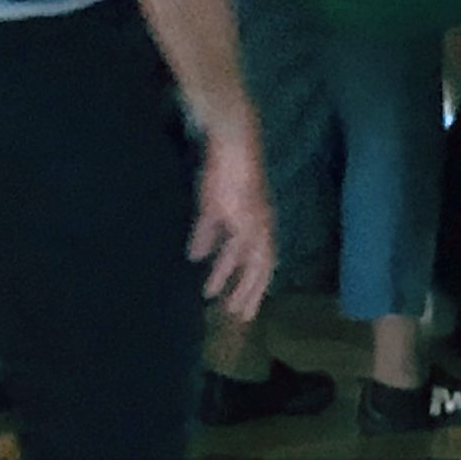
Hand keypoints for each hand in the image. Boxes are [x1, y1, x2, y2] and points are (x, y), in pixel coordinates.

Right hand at [191, 123, 274, 320]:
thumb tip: (197, 256)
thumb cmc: (225, 172)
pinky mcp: (245, 216)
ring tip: (228, 308)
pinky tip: (213, 280)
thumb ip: (208, 233)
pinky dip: (226, 267)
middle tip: (239, 317)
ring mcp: (256, 221)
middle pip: (263, 266)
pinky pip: (239, 248)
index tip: (243, 306)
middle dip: (252, 292)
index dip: (254, 283)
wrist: (232, 144)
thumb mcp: (214, 208)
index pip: (262, 260)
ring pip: (256, 262)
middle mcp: (263, 225)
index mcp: (260, 223)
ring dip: (242, 286)